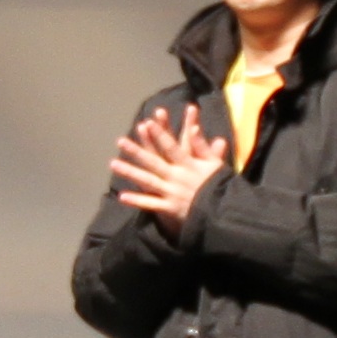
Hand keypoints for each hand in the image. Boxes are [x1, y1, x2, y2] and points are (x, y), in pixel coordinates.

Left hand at [108, 103, 231, 231]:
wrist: (223, 213)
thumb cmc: (220, 187)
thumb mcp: (215, 164)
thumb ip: (203, 146)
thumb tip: (194, 128)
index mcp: (188, 165)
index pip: (171, 147)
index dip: (159, 134)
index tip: (147, 123)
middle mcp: (177, 177)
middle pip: (153, 161)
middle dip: (136, 151)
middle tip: (120, 141)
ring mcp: (171, 193)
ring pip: (147, 181)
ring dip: (130, 172)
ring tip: (113, 164)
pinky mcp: (170, 208)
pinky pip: (150, 204)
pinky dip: (137, 201)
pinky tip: (122, 196)